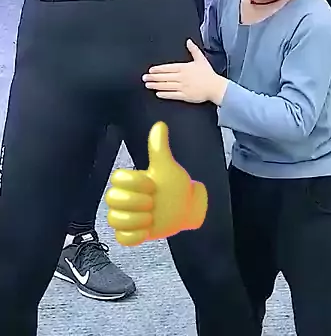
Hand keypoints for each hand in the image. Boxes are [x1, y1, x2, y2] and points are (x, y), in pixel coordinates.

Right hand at [106, 121, 207, 245]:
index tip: (153, 185)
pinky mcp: (132, 234)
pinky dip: (134, 236)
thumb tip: (160, 124)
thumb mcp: (168, 167)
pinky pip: (121, 238)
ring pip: (113, 219)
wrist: (187, 208)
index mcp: (132, 181)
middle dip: (135, 201)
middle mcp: (126, 198)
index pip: (117, 178)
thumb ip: (159, 148)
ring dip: (134, 220)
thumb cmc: (175, 186)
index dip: (135, 183)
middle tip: (152, 203)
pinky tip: (147, 230)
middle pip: (111, 198)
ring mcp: (128, 217)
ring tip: (151, 218)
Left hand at [143, 39, 227, 104]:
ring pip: (166, 86)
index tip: (151, 70)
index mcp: (184, 68)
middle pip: (165, 77)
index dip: (158, 69)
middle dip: (153, 77)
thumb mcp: (201, 59)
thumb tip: (188, 41)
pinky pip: (172, 95)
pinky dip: (165, 94)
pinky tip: (158, 93)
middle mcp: (182, 77)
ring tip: (148, 85)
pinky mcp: (185, 96)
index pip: (168, 68)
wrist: (215, 87)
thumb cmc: (208, 74)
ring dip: (156, 85)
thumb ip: (193, 49)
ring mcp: (183, 87)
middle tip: (144, 78)